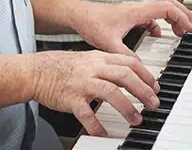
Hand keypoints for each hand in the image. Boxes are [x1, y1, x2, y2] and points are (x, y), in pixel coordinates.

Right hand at [27, 50, 159, 136]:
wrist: (36, 71)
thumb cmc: (62, 67)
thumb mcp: (88, 59)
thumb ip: (107, 66)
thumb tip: (129, 75)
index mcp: (99, 58)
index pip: (129, 62)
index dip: (146, 74)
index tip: (155, 87)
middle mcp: (93, 68)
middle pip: (124, 76)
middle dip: (143, 90)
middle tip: (153, 104)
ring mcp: (82, 83)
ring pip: (110, 92)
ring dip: (126, 107)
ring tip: (136, 120)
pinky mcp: (70, 98)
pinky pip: (86, 113)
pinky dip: (96, 125)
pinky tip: (103, 133)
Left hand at [75, 0, 191, 57]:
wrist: (79, 15)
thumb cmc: (92, 24)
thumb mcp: (109, 44)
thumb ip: (126, 56)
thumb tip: (140, 68)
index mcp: (136, 11)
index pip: (167, 8)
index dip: (181, 17)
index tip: (189, 28)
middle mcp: (137, 8)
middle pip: (169, 3)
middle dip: (183, 14)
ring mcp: (134, 10)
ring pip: (161, 8)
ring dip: (173, 17)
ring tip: (180, 30)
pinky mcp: (130, 14)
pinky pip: (151, 15)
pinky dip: (160, 23)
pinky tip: (157, 34)